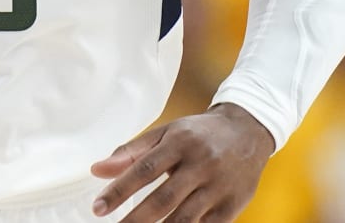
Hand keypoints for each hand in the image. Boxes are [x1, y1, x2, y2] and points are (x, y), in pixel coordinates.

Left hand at [90, 103, 272, 221]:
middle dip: (136, 219)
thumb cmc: (198, 134)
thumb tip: (96, 170)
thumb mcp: (166, 133)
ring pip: (185, 218)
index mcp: (180, 143)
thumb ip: (131, 152)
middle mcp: (200, 164)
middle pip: (164, 199)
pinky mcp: (233, 205)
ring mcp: (219, 186)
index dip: (120, 190)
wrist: (248, 130)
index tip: (98, 208)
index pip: (144, 169)